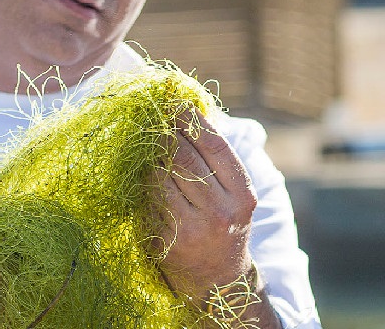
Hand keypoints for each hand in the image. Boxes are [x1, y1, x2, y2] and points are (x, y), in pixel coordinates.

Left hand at [154, 109, 256, 301]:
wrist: (219, 281)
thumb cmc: (225, 225)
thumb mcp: (235, 195)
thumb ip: (218, 160)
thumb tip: (192, 112)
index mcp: (242, 195)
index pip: (214, 146)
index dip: (192, 121)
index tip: (176, 104)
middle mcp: (219, 212)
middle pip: (184, 158)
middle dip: (166, 133)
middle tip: (155, 117)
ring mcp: (191, 228)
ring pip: (160, 176)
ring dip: (151, 155)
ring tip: (147, 142)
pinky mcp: (166, 240)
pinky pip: (148, 199)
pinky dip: (144, 181)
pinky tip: (143, 171)